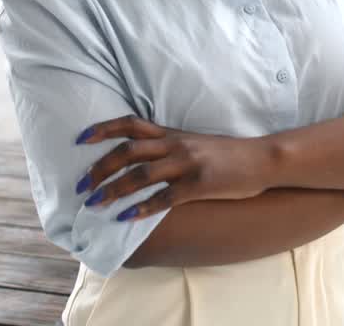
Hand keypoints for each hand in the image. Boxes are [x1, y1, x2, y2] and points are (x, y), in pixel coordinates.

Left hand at [73, 116, 272, 222]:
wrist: (262, 159)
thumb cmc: (227, 155)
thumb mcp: (194, 143)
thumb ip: (169, 146)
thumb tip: (142, 158)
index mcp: (172, 134)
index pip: (130, 124)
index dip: (104, 130)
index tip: (81, 139)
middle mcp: (175, 145)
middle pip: (128, 151)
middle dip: (100, 168)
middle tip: (81, 186)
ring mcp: (187, 164)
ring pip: (141, 174)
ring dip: (114, 189)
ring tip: (95, 204)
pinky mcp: (199, 184)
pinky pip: (165, 197)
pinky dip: (143, 208)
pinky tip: (127, 218)